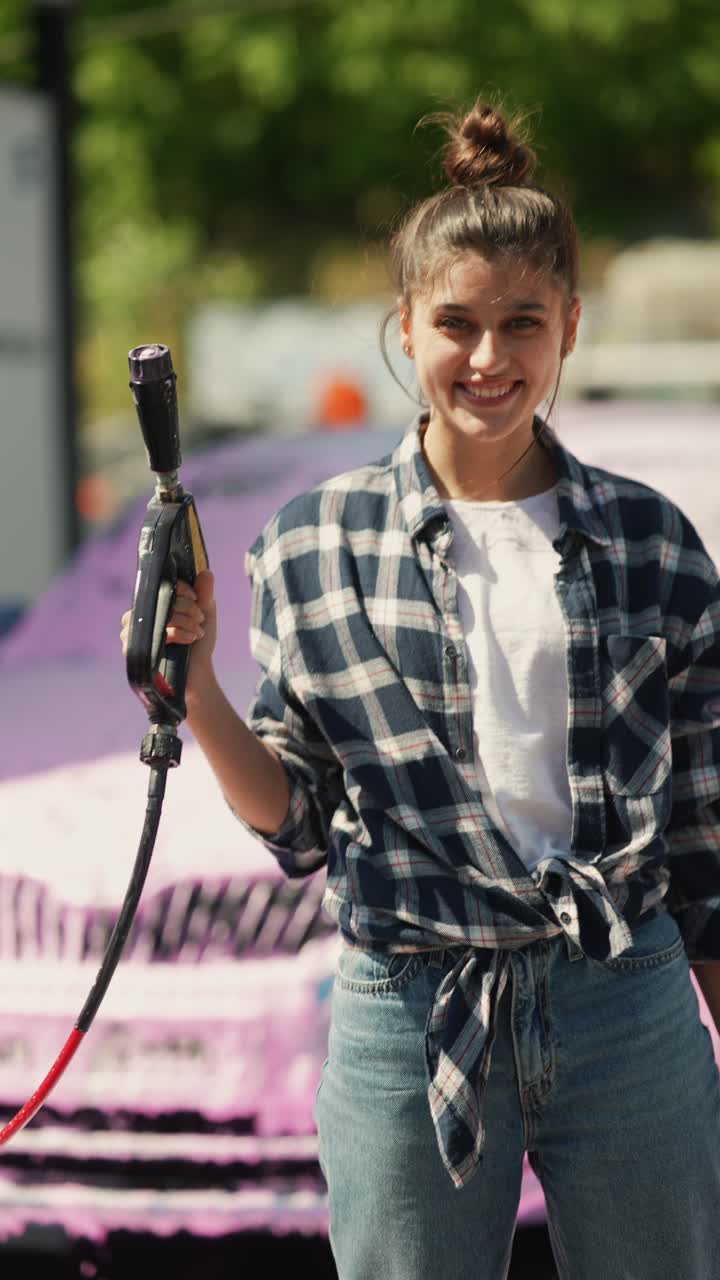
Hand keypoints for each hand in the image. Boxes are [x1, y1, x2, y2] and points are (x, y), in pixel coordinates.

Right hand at [120, 569, 216, 699]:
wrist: (197, 673)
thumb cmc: (198, 642)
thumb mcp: (205, 614)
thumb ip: (204, 594)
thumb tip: (207, 572)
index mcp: (154, 604)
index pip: (161, 585)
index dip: (180, 589)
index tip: (197, 599)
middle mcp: (141, 616)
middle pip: (160, 599)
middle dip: (186, 607)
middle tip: (200, 619)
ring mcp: (136, 633)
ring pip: (159, 615)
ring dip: (183, 621)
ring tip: (197, 632)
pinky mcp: (137, 649)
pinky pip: (157, 633)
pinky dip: (178, 633)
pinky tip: (190, 638)